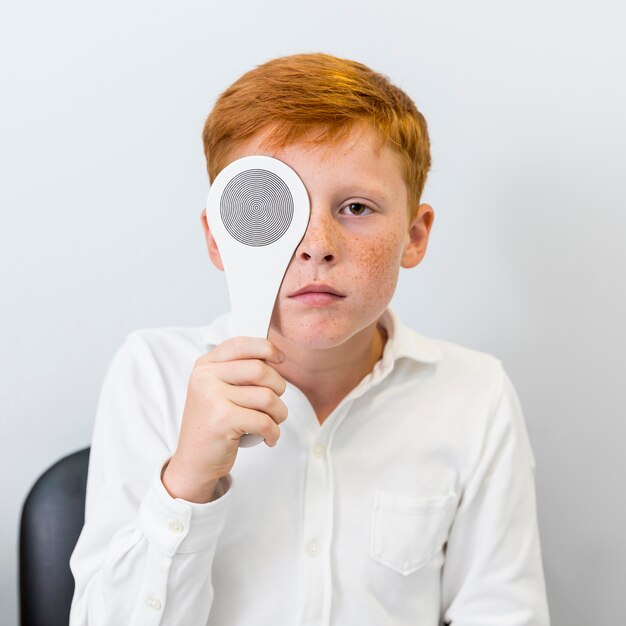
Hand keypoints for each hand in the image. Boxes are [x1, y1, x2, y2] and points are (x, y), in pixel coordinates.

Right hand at [162, 337, 287, 502]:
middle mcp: (205, 377)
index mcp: (205, 366)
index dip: (267, 348)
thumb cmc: (214, 425)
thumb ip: (238, 371)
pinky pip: (264, 421)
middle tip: (275, 404)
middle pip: (260, 370)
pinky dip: (274, 432)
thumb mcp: (218, 391)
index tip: (281, 359)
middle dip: (278, 387)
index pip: (241, 344)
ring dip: (279, 413)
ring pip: (267, 397)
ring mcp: (211, 398)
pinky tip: (269, 438)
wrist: (194, 462)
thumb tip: (275, 356)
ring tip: (272, 422)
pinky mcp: (222, 420)